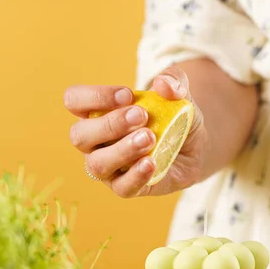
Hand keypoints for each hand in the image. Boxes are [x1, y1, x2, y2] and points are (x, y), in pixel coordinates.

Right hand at [63, 67, 206, 197]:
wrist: (195, 148)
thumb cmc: (174, 117)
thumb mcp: (178, 93)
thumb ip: (174, 81)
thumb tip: (163, 84)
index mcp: (96, 113)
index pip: (74, 100)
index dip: (95, 96)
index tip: (128, 95)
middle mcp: (95, 142)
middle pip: (79, 135)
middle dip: (109, 124)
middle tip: (141, 116)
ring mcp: (108, 167)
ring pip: (97, 164)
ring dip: (122, 150)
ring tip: (149, 138)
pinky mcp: (126, 186)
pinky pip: (122, 187)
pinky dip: (136, 175)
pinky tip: (152, 162)